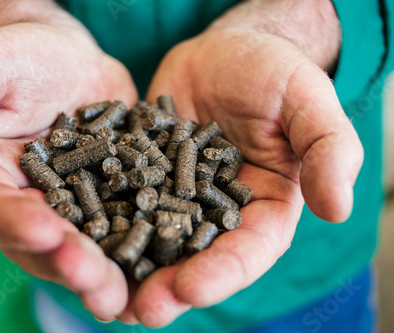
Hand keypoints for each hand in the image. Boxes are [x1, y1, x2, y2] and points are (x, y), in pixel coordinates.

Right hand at [0, 0, 136, 320]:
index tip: (45, 230)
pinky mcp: (115, 201)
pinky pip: (129, 226)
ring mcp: (76, 210)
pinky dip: (146, 247)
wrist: (69, 59)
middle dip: (71, 266)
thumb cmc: (19, 57)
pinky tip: (168, 260)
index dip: (14, 225)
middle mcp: (30, 206)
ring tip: (130, 294)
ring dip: (109, 274)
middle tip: (97, 281)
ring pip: (89, 249)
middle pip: (44, 248)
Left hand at [127, 0, 363, 326]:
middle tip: (137, 309)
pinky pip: (121, 202)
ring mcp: (174, 199)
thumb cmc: (273, 74)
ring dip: (128, 268)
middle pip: (192, 260)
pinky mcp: (142, 178)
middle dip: (166, 286)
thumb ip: (328, 149)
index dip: (220, 275)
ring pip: (151, 240)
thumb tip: (338, 208)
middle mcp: (214, 215)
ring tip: (100, 287)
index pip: (246, 253)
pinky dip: (102, 221)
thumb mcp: (308, 103)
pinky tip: (79, 235)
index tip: (189, 289)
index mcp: (261, 210)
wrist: (225, 53)